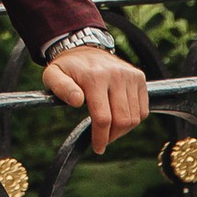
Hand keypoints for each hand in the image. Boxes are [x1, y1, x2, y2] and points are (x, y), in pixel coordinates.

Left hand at [41, 41, 149, 155]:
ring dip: (123, 130)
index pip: (103, 117)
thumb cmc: (67, 68)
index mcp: (94, 77)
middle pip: (122, 120)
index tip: (98, 148)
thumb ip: (61, 88)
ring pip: (135, 117)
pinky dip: (134, 119)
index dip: (101, 137)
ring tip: (110, 130)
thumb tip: (77, 101)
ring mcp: (130, 75)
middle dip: (112, 136)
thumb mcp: (53, 76)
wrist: (84, 48)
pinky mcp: (139, 77)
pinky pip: (143, 109)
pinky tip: (120, 117)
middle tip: (103, 140)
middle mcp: (116, 75)